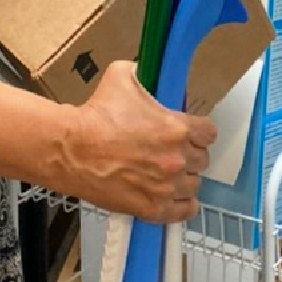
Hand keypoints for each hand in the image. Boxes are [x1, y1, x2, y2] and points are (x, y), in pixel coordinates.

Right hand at [69, 61, 216, 222]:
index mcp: (176, 128)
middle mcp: (177, 159)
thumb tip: (148, 69)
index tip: (190, 132)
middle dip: (190, 154)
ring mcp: (165, 186)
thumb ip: (143, 71)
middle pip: (202, 160)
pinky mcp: (152, 208)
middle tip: (173, 151)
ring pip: (194, 185)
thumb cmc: (97, 113)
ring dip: (185, 178)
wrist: (72, 149)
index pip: (209, 133)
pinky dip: (182, 205)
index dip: (200, 131)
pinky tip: (174, 197)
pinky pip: (183, 211)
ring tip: (169, 173)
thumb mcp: (121, 75)